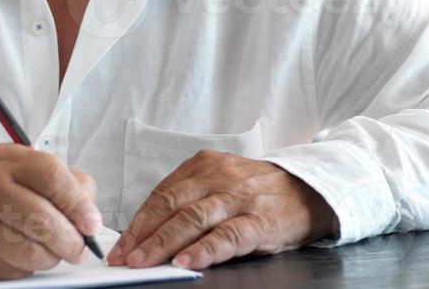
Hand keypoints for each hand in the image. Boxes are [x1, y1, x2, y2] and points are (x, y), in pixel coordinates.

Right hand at [0, 144, 101, 280]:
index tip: (91, 222)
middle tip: (79, 247)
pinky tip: (26, 254)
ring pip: (31, 251)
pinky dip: (31, 267)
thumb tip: (89, 214)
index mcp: (6, 160)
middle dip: (70, 240)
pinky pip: (16, 269)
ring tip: (53, 250)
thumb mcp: (23, 167)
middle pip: (42, 218)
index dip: (77, 202)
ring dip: (52, 257)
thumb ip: (62, 182)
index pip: (51, 175)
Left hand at [106, 150, 335, 270]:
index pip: (162, 195)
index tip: (121, 245)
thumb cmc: (256, 191)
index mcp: (203, 166)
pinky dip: (204, 250)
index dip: (138, 222)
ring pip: (193, 219)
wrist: (307, 190)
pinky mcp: (258, 221)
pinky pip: (227, 236)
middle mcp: (218, 178)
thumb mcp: (221, 181)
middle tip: (124, 256)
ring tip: (145, 261)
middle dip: (143, 234)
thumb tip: (148, 229)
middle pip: (172, 205)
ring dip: (164, 242)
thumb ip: (190, 197)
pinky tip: (187, 262)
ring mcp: (238, 198)